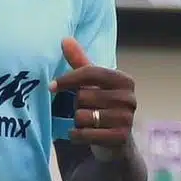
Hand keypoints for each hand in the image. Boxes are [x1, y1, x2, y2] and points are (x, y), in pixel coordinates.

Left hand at [52, 37, 137, 158]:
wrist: (116, 141)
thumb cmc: (101, 107)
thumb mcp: (92, 83)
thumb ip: (79, 62)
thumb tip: (65, 39)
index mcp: (124, 80)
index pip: (91, 72)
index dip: (68, 79)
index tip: (51, 86)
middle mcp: (129, 98)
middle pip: (83, 96)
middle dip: (76, 105)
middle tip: (84, 110)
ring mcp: (126, 119)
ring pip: (82, 116)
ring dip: (76, 121)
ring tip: (86, 123)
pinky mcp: (119, 138)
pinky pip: (84, 134)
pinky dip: (76, 135)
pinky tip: (80, 134)